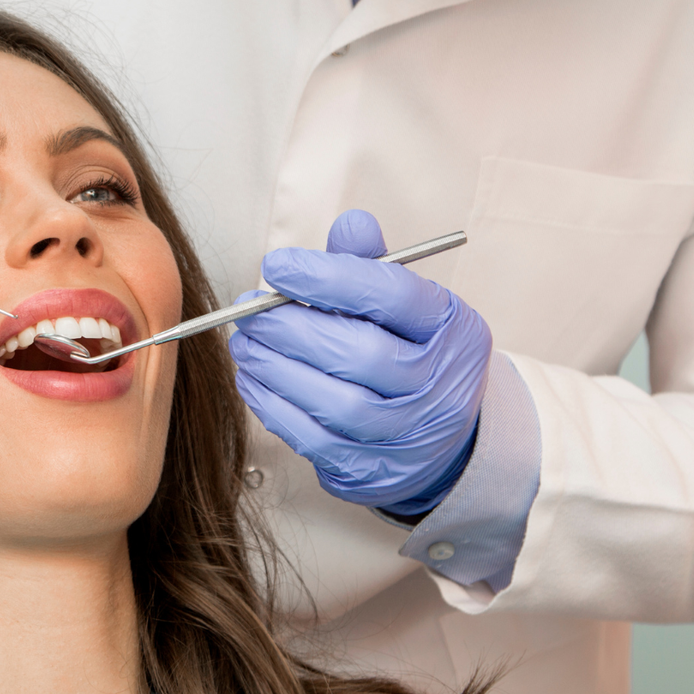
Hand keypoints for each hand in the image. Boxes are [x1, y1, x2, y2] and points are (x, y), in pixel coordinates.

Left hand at [230, 210, 490, 511]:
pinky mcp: (374, 469)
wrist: (442, 437)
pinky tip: (253, 380)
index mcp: (449, 328)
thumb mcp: (407, 304)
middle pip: (361, 353)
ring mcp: (408, 433)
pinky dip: (275, 407)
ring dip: (276, 369)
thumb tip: (351, 224)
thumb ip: (370, 265)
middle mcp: (437, 384)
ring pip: (337, 403)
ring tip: (244, 343)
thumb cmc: (411, 352)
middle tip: (247, 310)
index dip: (328, 278)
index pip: (390, 295)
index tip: (277, 266)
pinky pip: (316, 441)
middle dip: (291, 328)